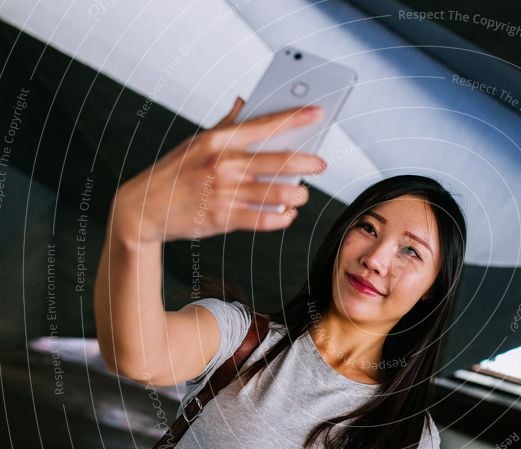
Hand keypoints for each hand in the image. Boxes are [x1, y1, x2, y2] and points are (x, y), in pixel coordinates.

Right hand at [109, 97, 326, 242]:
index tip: (318, 114)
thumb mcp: (196, 141)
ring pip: (278, 194)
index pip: (265, 124)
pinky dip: (282, 218)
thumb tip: (243, 100)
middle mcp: (223, 164)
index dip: (296, 118)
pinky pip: (266, 219)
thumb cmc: (175, 172)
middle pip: (280, 161)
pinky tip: (287, 214)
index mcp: (218, 140)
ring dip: (298, 195)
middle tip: (320, 164)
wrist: (144, 208)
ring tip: (302, 194)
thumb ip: (225, 123)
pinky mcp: (224, 218)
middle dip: (308, 163)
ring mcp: (225, 192)